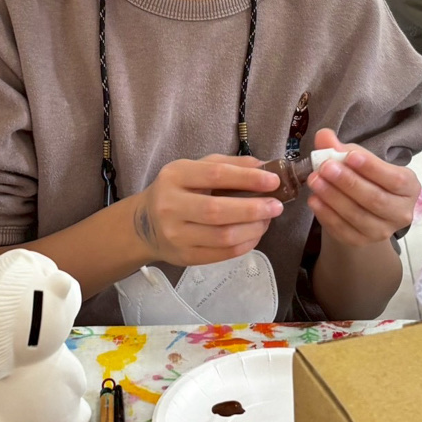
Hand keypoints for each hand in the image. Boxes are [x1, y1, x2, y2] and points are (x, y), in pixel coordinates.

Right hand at [133, 155, 282, 266]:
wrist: (145, 225)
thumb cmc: (178, 191)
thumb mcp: (196, 169)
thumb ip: (230, 165)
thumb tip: (267, 166)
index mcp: (175, 176)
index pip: (216, 175)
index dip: (248, 178)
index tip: (273, 180)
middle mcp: (170, 206)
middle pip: (218, 210)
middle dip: (253, 209)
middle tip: (276, 206)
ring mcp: (176, 235)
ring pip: (223, 236)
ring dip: (253, 229)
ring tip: (267, 220)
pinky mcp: (184, 257)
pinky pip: (222, 254)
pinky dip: (246, 244)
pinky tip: (255, 235)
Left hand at [306, 129, 419, 246]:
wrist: (362, 208)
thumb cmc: (366, 178)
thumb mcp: (359, 160)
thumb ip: (342, 148)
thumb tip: (323, 136)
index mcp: (409, 187)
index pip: (394, 179)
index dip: (372, 168)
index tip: (350, 155)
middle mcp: (401, 212)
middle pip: (375, 199)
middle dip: (348, 182)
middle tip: (325, 167)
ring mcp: (382, 231)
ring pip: (358, 216)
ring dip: (333, 198)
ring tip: (315, 181)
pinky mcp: (362, 241)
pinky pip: (343, 230)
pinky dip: (327, 215)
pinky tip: (314, 200)